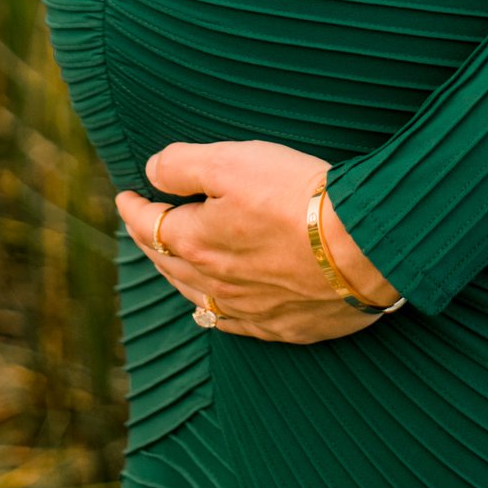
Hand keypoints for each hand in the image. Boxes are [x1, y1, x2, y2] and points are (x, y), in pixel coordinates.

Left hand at [118, 141, 400, 343]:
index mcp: (196, 243)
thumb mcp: (232, 160)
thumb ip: (182, 164)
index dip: (133, 207)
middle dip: (150, 241)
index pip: (150, 225)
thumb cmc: (296, 195)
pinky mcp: (284, 326)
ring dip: (178, 276)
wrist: (363, 246)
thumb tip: (151, 172)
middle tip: (142, 224)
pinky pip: (233, 324)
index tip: (125, 194)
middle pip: (168, 264)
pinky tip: (215, 308)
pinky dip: (215, 312)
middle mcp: (215, 285)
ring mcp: (250, 311)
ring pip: (197, 297)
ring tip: (171, 262)